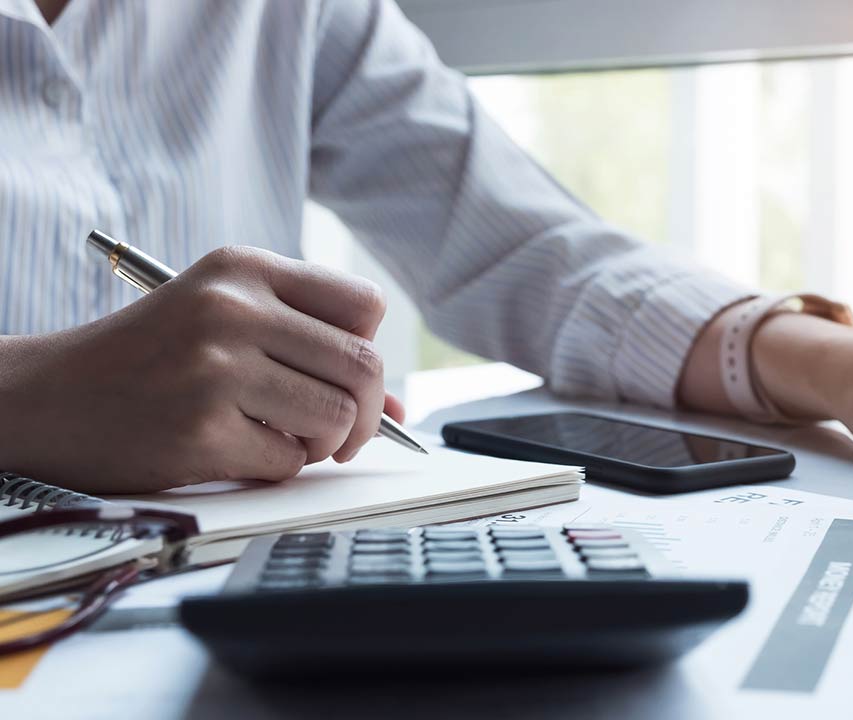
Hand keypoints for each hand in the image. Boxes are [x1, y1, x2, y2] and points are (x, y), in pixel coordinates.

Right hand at [0, 246, 404, 492]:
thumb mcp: (223, 323)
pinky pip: (290, 461)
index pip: (364, 305)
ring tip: (282, 436)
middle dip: (368, 413)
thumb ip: (312, 350)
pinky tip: (237, 448)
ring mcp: (216, 369)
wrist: (45, 398)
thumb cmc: (146, 359)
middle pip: (364, 366)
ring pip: (337, 418)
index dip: (367, 347)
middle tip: (343, 432)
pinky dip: (276, 466)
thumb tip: (401, 409)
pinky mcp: (201, 430)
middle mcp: (233, 309)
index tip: (346, 372)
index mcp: (243, 269)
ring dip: (323, 443)